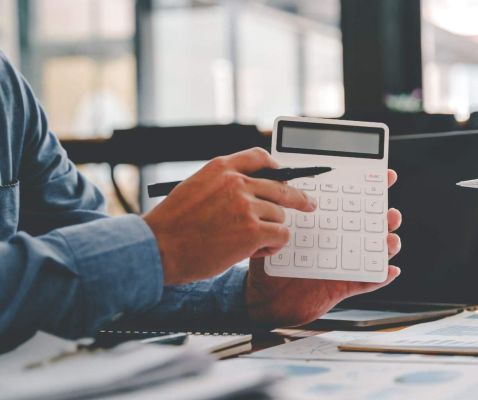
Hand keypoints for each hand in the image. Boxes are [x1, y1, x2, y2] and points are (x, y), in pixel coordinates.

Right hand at [144, 148, 315, 284]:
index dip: (277, 167)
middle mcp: (236, 182)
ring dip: (271, 230)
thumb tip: (251, 191)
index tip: (286, 174)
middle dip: (298, 197)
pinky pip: (280, 235)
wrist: (158, 248)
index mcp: (219, 168)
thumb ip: (222, 185)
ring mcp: (246, 206)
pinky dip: (273, 246)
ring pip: (280, 215)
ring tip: (252, 242)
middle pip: (281, 186)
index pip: (259, 157)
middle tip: (309, 204)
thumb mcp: (194, 188)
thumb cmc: (172, 226)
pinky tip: (258, 251)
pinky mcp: (253, 231)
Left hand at [245, 170, 401, 326]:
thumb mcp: (273, 233)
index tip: (385, 177)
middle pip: (371, 226)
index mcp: (326, 225)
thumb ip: (282, 211)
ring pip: (374, 252)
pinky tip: (388, 270)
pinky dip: (380, 277)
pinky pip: (367, 281)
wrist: (266, 300)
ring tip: (390, 240)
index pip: (351, 202)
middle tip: (390, 214)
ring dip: (387, 245)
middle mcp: (339, 242)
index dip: (372, 188)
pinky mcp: (344, 286)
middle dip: (387, 217)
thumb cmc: (270, 265)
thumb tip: (287, 186)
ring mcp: (344, 264)